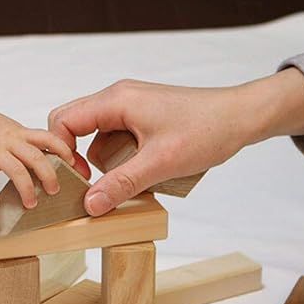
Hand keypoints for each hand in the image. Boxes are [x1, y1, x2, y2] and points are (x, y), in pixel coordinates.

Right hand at [0, 101, 77, 207]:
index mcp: (21, 133)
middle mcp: (11, 140)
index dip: (63, 150)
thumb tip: (46, 163)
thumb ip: (27, 143)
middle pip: (37, 157)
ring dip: (26, 189)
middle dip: (49, 176)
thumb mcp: (11, 130)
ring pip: (16, 169)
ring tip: (30, 204)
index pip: (48, 138)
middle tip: (55, 192)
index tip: (73, 164)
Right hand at [48, 70, 303, 215]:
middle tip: (89, 183)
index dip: (60, 151)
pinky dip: (121, 157)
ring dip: (103, 160)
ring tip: (126, 179)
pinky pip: (115, 138)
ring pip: (95, 135)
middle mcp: (117, 98)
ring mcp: (130, 106)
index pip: (64, 121)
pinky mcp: (141, 117)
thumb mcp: (161, 163)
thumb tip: (90, 205)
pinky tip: (142, 172)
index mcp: (115, 100)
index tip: (75, 180)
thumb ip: (122, 183)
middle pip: (74, 125)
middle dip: (75, 156)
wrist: (243, 116)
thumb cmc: (207, 130)